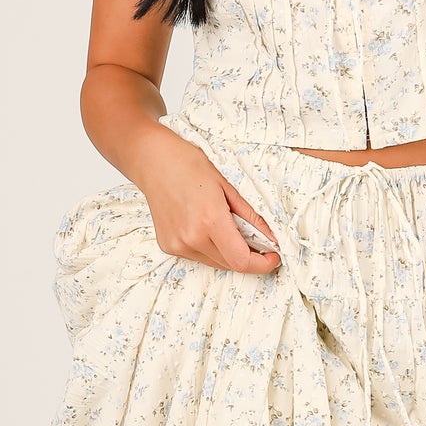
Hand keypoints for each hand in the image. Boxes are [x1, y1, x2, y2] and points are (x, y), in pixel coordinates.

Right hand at [134, 126, 280, 273]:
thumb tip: (269, 237)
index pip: (241, 260)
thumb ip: (250, 217)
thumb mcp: (227, 187)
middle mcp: (191, 238)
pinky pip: (199, 257)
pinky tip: (206, 227)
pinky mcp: (168, 247)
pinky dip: (211, 248)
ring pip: (216, 263)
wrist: (153, 161)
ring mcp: (178, 245)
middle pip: (231, 264)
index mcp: (210, 220)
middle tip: (256, 240)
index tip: (272, 256)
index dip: (262, 264)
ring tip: (227, 228)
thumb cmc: (188, 165)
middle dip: (249, 256)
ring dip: (229, 253)